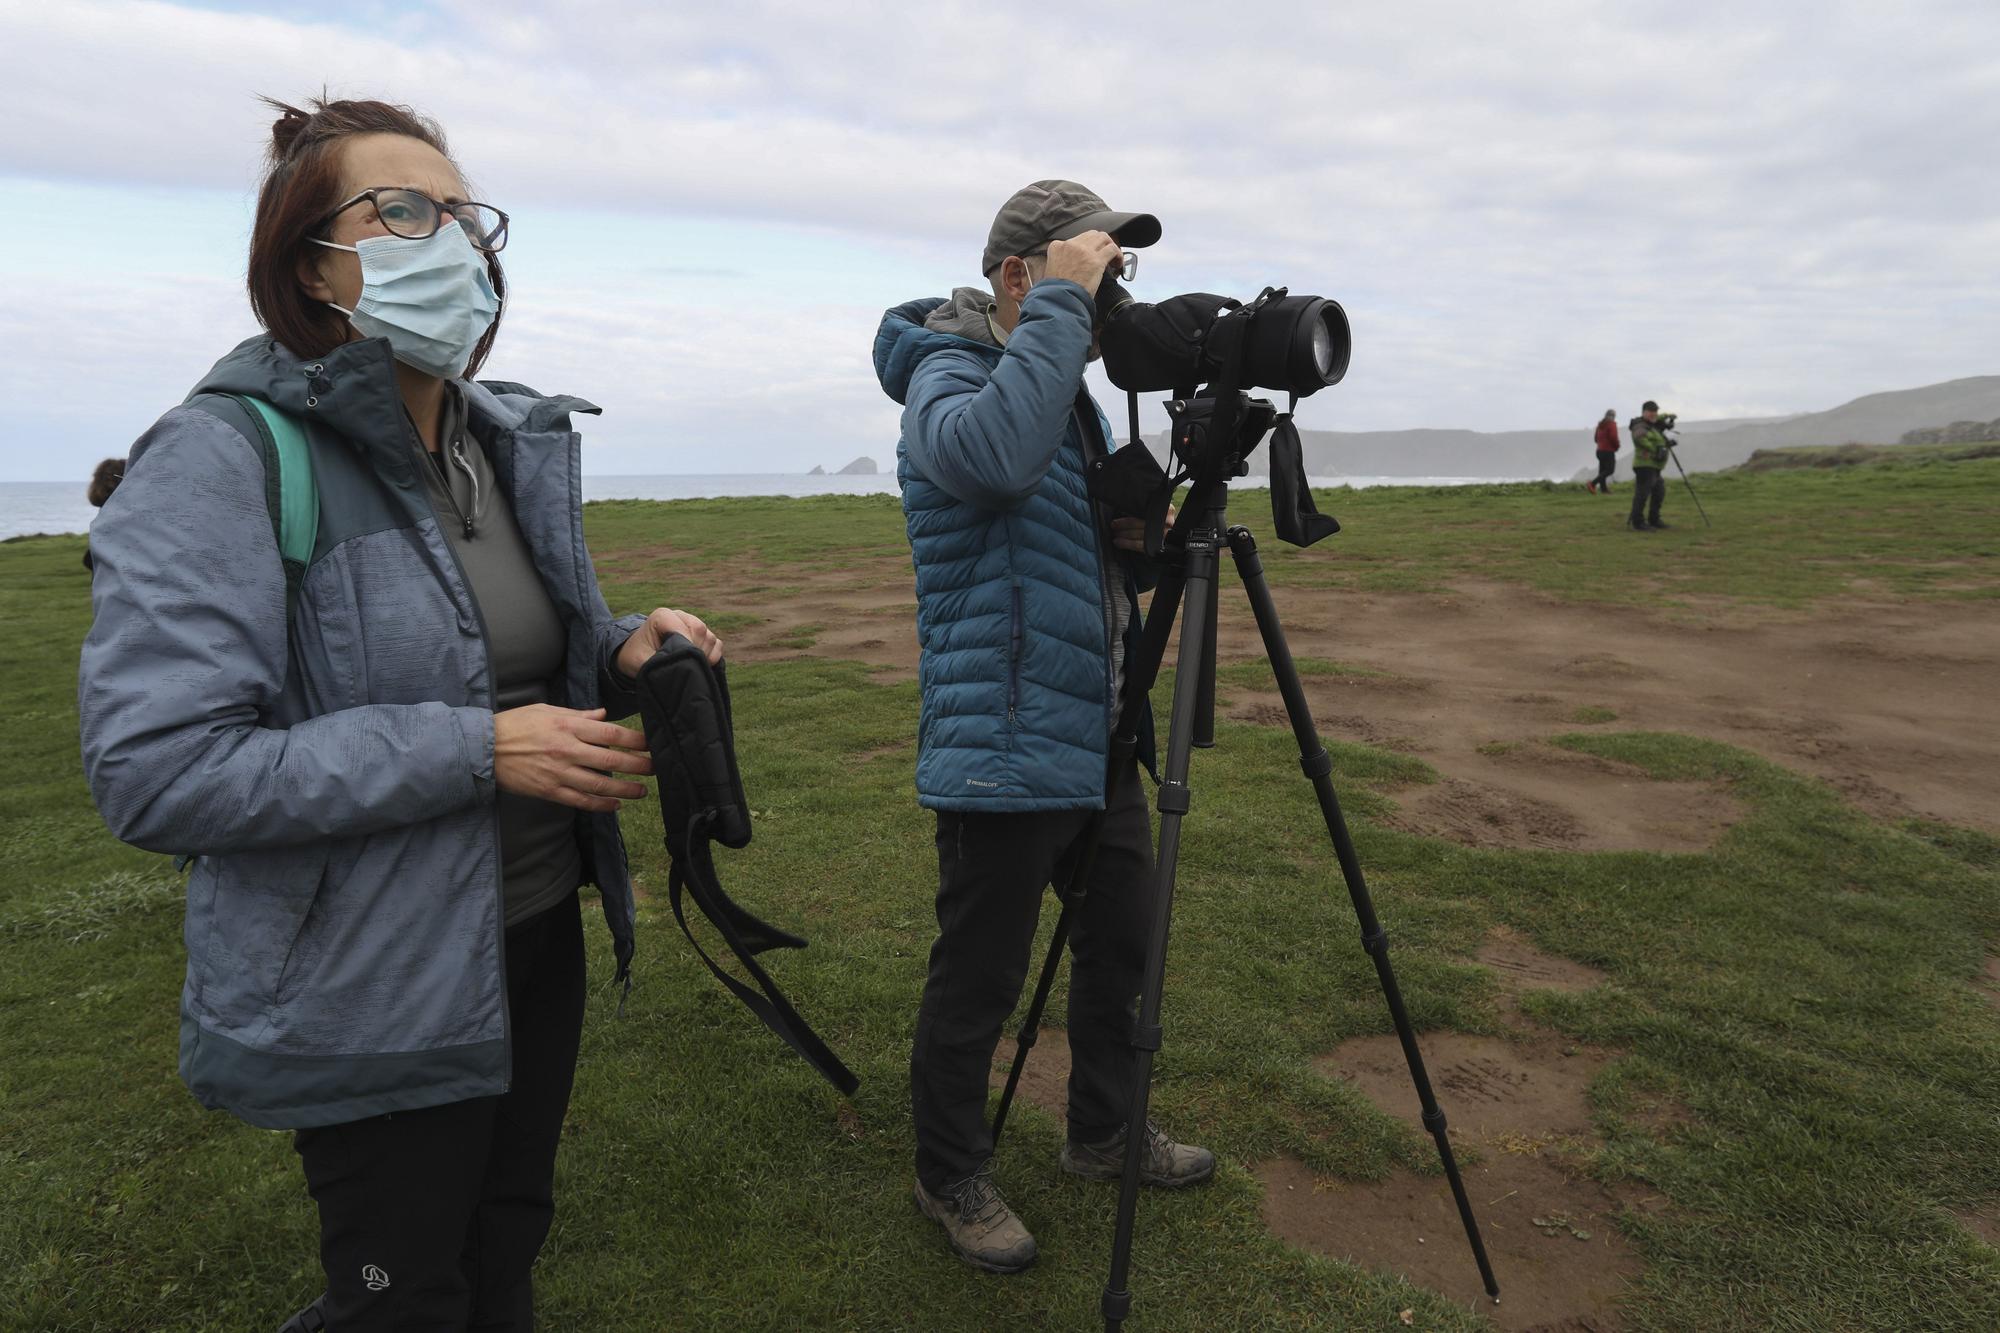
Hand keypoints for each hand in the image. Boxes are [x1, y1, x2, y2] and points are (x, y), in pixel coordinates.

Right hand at [494, 705, 652, 812]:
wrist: (484, 748)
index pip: (611, 733)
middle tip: (657, 769)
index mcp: (568, 726)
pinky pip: (580, 801)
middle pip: (611, 760)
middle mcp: (567, 750)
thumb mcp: (548, 710)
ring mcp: (558, 773)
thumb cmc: (516, 724)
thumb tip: (604, 714)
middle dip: (638, 766)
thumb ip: (579, 714)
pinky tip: (615, 805)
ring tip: (642, 792)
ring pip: (599, 784)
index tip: (651, 743)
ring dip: (624, 790)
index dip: (636, 740)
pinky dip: (600, 805)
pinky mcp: (550, 791)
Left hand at [616, 607, 723, 679]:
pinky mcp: (704, 636)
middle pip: (700, 630)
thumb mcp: (642, 661)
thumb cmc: (638, 657)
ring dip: (702, 656)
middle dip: (693, 651)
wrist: (638, 657)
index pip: (683, 626)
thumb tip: (684, 666)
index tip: (679, 661)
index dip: (685, 645)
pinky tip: (696, 664)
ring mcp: (694, 624)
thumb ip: (661, 661)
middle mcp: (681, 616)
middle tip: (681, 665)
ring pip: (709, 638)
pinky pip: (717, 645)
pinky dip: (711, 657)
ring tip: (685, 665)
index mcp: (663, 616)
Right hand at [1045, 230, 1124, 297]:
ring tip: (1113, 258)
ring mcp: (1085, 251)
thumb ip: (1061, 261)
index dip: (1086, 247)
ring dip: (1110, 246)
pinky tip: (1117, 264)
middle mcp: (1071, 245)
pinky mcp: (1097, 260)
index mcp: (1057, 246)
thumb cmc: (1056, 291)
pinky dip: (1118, 255)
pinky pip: (1113, 249)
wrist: (1060, 300)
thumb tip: (1073, 262)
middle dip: (1100, 243)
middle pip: (1091, 235)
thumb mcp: (1051, 270)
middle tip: (1104, 254)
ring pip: (1103, 238)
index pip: (1075, 239)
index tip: (1089, 255)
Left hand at [1110, 504, 1175, 552]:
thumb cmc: (1162, 521)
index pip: (1146, 511)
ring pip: (1139, 534)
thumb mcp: (1160, 510)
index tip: (1118, 512)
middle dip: (1124, 524)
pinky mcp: (1158, 547)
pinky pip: (1140, 545)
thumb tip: (1127, 507)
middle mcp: (1166, 523)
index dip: (1131, 511)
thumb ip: (1148, 508)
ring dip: (1124, 534)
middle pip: (1141, 523)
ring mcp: (1163, 536)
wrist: (1175, 538)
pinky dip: (1127, 544)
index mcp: (1167, 510)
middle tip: (1113, 525)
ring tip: (1114, 533)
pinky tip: (1119, 542)